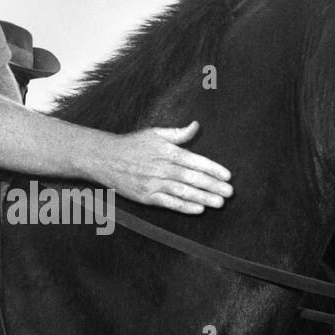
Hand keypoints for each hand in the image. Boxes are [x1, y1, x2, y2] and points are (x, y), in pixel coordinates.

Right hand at [98, 121, 232, 213]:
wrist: (104, 158)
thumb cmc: (131, 145)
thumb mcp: (155, 133)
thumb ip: (178, 133)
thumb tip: (196, 125)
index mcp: (167, 151)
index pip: (195, 160)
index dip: (213, 168)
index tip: (228, 176)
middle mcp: (162, 167)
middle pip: (192, 177)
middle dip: (213, 186)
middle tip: (230, 192)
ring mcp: (153, 183)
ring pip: (183, 191)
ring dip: (203, 197)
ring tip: (219, 203)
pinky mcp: (146, 196)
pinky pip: (169, 203)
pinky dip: (184, 206)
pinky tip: (198, 209)